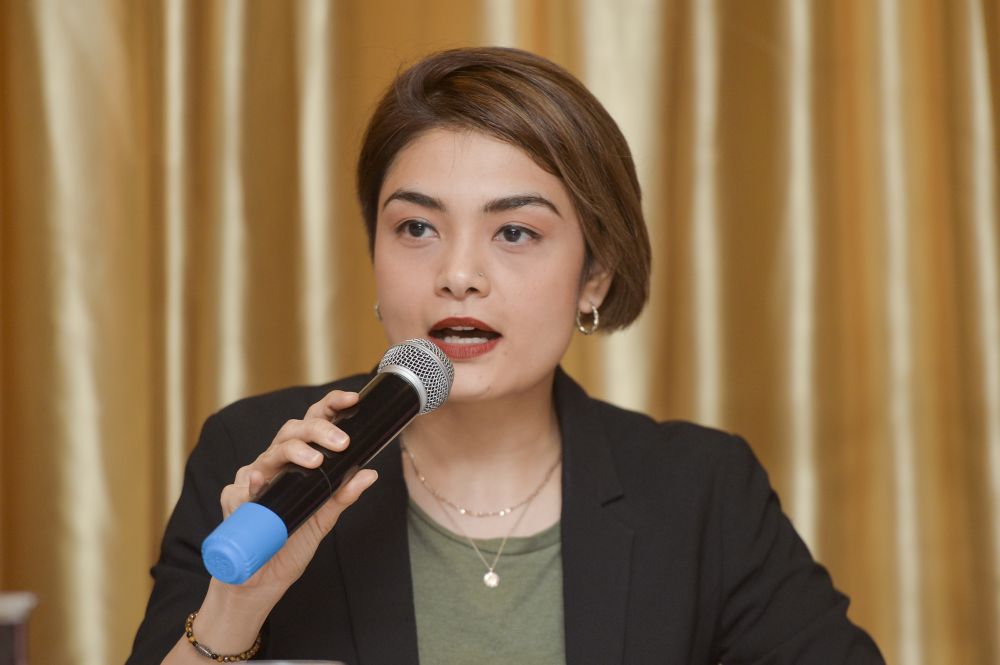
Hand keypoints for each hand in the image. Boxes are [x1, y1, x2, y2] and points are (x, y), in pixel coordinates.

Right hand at [216, 389, 377, 598]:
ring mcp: (252, 480)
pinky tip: (259, 480)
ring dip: (293, 452)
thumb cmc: (290, 544)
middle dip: (318, 430)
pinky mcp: (234, 503)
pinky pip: (240, 489)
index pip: (311, 424)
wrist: (262, 579)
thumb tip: (370, 473)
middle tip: (342, 442)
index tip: (351, 399)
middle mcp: (273, 464)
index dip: (329, 407)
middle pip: (292, 432)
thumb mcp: (323, 519)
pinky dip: (251, 484)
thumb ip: (343, 495)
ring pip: (270, 453)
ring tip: (315, 460)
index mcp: (295, 461)